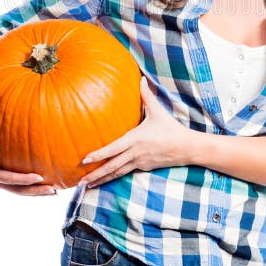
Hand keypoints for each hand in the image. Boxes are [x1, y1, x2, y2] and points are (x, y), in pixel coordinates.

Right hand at [0, 134, 57, 195]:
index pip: (10, 179)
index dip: (24, 179)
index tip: (39, 177)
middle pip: (19, 190)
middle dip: (35, 191)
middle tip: (53, 191)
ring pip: (20, 191)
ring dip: (36, 193)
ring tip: (54, 192)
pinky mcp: (3, 181)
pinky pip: (19, 186)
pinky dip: (31, 188)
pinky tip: (44, 185)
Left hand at [78, 76, 193, 188]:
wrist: (187, 148)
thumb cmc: (171, 128)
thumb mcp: (158, 111)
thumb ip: (147, 96)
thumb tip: (142, 78)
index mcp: (135, 140)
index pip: (112, 149)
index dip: (98, 155)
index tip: (84, 160)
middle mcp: (135, 154)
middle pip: (112, 167)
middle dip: (95, 175)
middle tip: (79, 183)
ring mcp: (139, 163)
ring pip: (117, 173)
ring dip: (102, 180)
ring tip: (88, 186)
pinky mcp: (144, 168)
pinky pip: (127, 172)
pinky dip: (115, 176)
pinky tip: (107, 179)